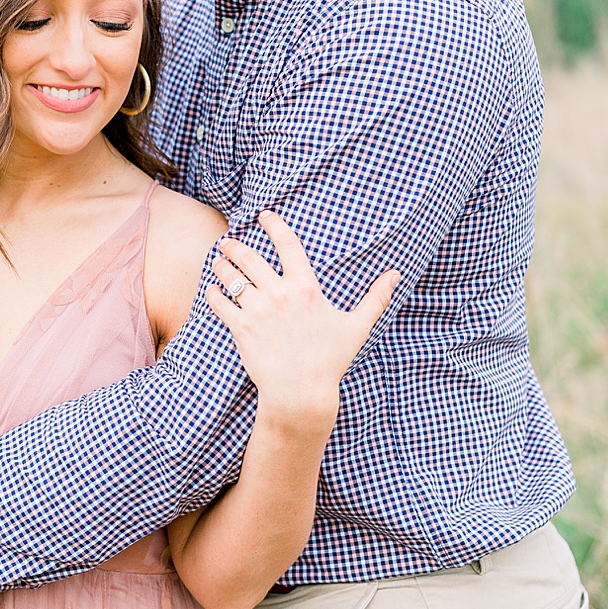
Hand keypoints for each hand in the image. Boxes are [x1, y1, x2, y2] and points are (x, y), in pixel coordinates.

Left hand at [204, 210, 398, 430]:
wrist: (302, 393)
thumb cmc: (330, 360)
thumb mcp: (356, 327)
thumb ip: (375, 298)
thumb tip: (396, 275)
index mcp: (306, 288)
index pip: (287, 244)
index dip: (274, 225)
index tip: (264, 215)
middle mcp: (280, 294)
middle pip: (250, 257)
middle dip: (235, 246)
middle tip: (228, 241)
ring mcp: (258, 311)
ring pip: (232, 278)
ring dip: (221, 266)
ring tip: (217, 261)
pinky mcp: (241, 329)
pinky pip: (220, 303)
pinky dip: (212, 293)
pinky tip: (211, 289)